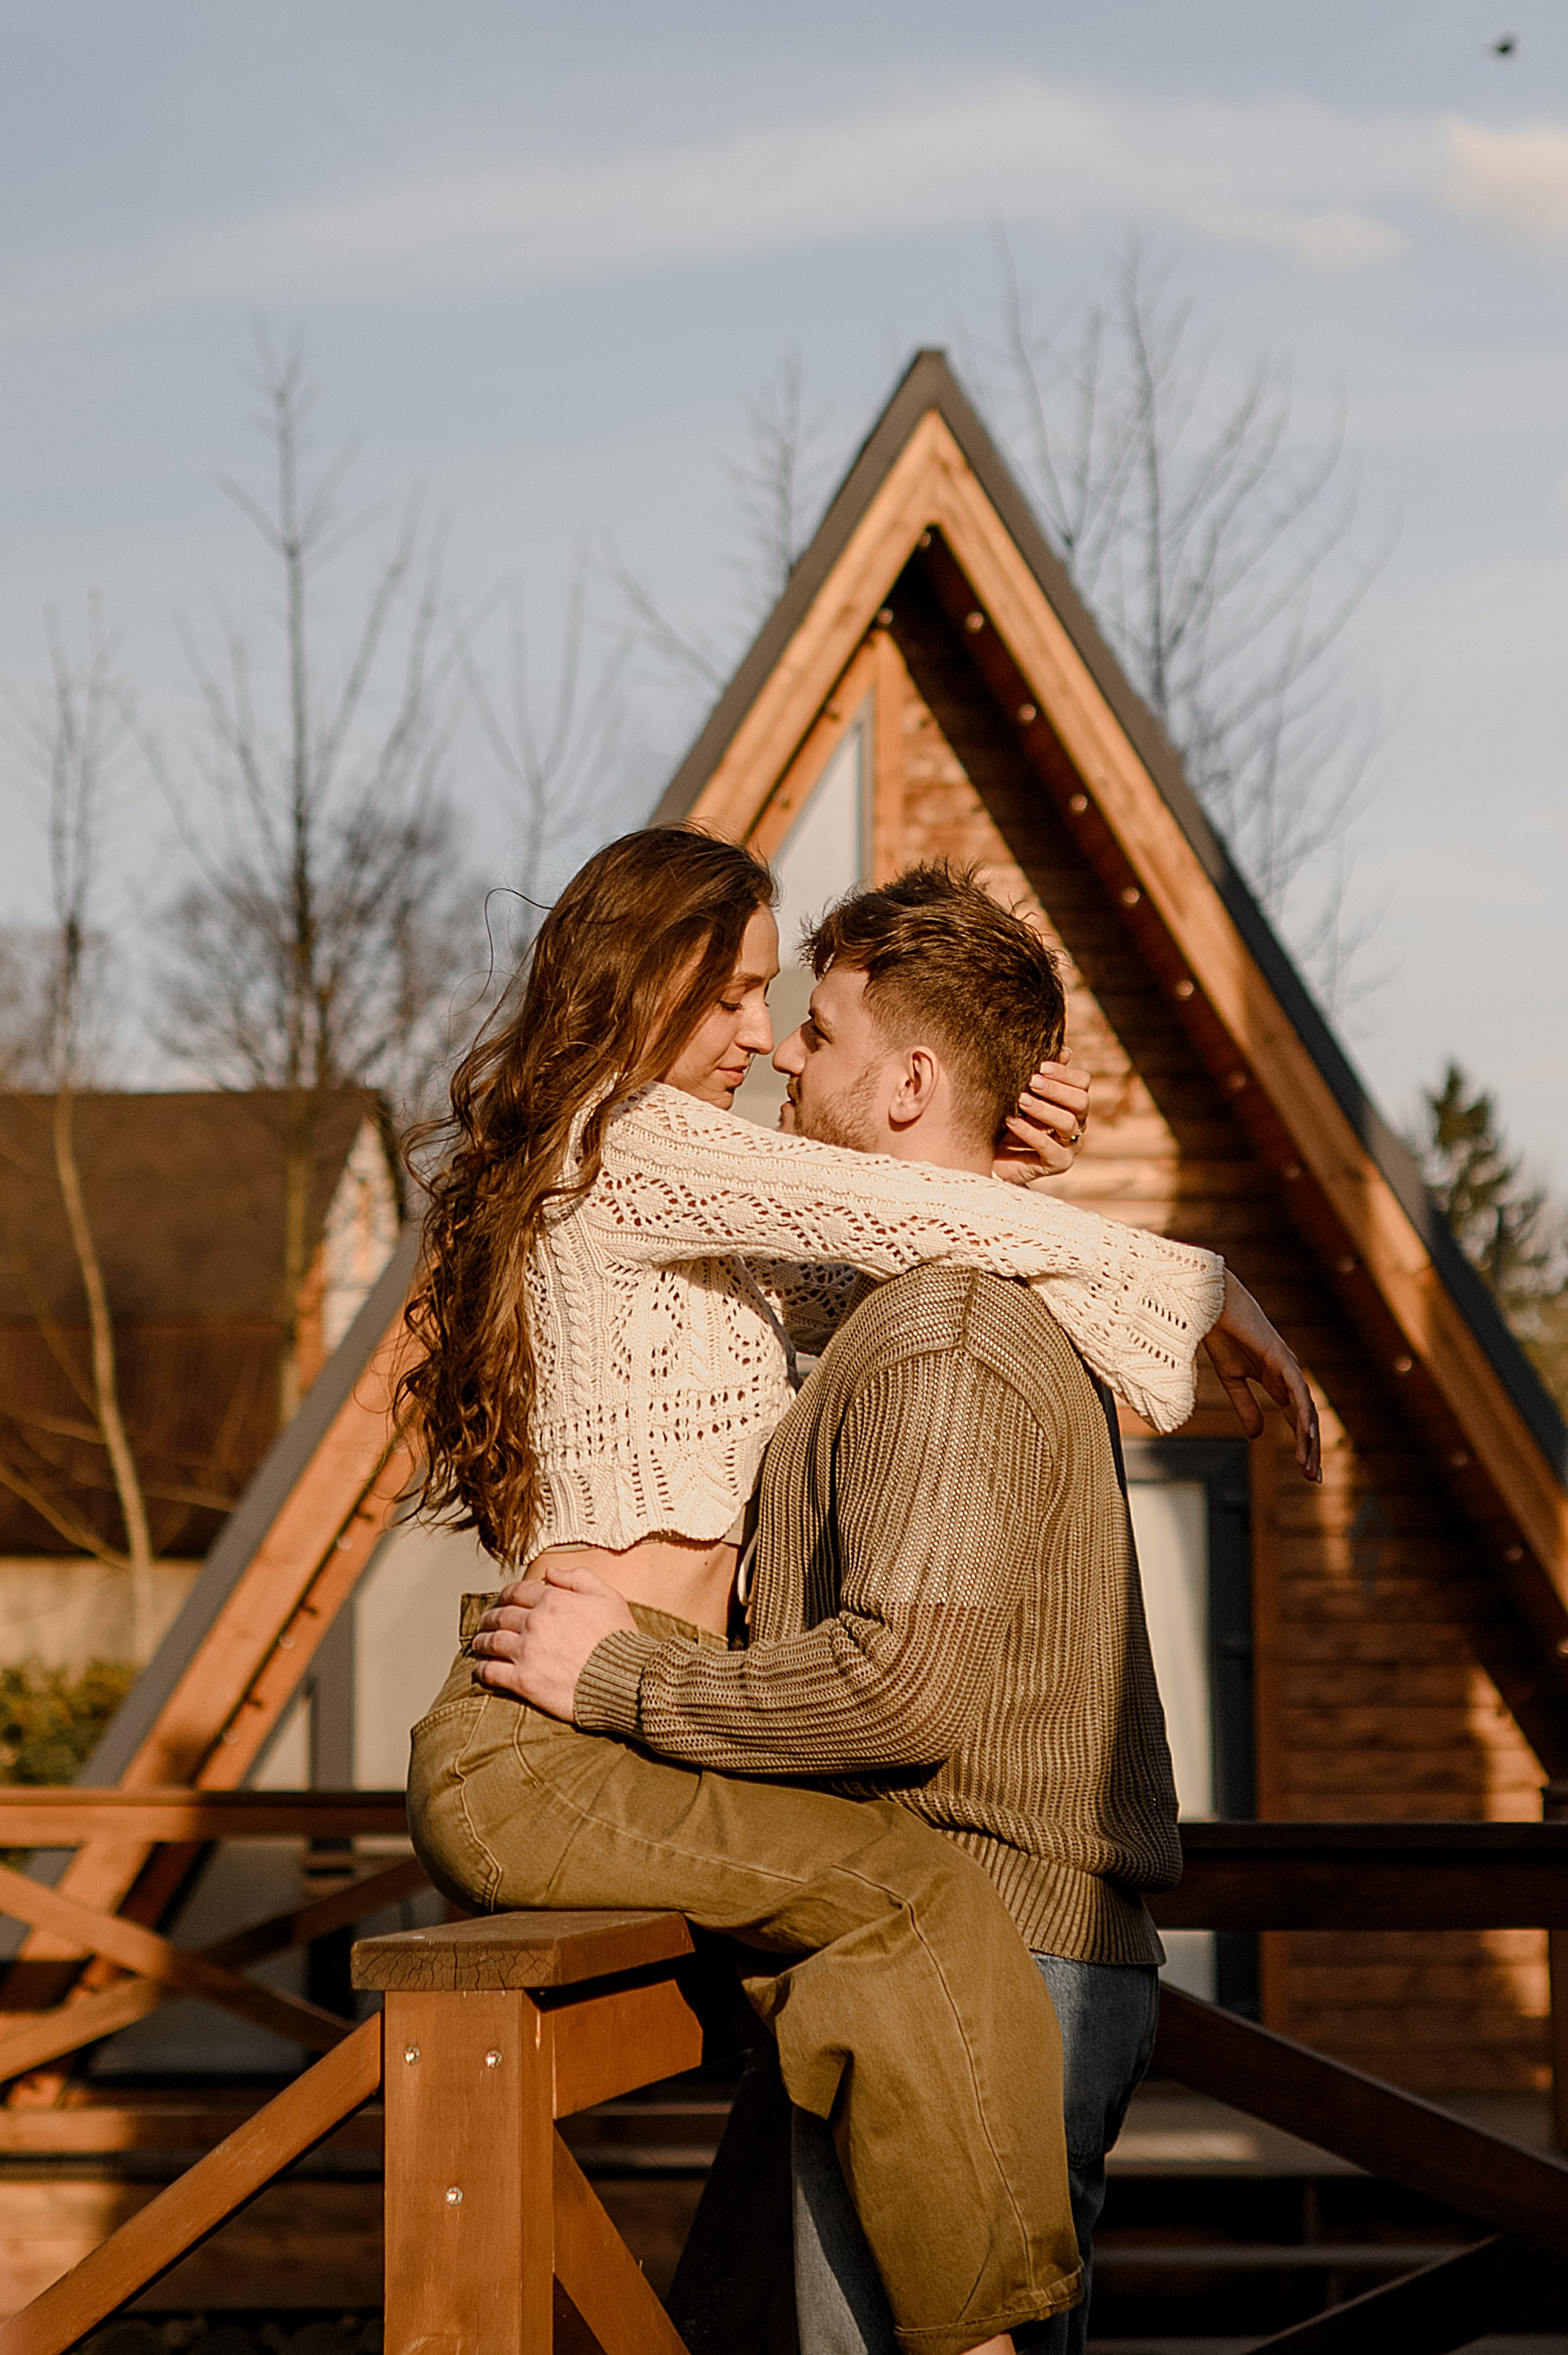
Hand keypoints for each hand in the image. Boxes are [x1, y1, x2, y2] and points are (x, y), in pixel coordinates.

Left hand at [470, 1561, 637, 1720]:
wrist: (625, 1681)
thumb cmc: (620, 1640)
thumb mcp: (609, 1597)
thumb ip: (579, 1577)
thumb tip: (552, 1571)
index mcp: (554, 1600)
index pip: (518, 1592)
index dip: (506, 1595)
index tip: (502, 1600)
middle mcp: (535, 1623)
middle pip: (499, 1616)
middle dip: (489, 1618)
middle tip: (486, 1623)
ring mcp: (527, 1652)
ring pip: (490, 1641)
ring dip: (481, 1641)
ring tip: (478, 1644)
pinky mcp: (523, 1681)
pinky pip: (491, 1672)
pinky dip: (481, 1669)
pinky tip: (480, 1669)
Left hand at [993, 1051, 1091, 1183]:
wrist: (996, 1156)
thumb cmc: (1012, 1119)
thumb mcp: (1025, 1095)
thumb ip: (1042, 1076)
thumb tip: (1063, 1051)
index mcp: (1073, 1103)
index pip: (1082, 1083)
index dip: (1065, 1073)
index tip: (1041, 1066)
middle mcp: (1077, 1123)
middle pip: (1081, 1102)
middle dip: (1056, 1090)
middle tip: (1032, 1081)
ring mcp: (1070, 1145)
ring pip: (1068, 1123)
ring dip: (1043, 1109)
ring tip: (1020, 1100)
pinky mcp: (1058, 1164)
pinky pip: (1049, 1148)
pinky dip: (1029, 1133)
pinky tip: (1012, 1121)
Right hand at [1203, 1270, 1321, 1481]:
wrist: (1210, 1305)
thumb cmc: (1220, 1334)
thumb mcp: (1231, 1380)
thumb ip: (1245, 1406)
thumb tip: (1258, 1436)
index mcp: (1276, 1380)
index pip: (1296, 1418)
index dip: (1302, 1445)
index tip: (1306, 1472)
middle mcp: (1287, 1375)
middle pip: (1305, 1418)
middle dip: (1309, 1449)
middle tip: (1313, 1478)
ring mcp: (1287, 1365)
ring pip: (1304, 1409)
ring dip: (1307, 1439)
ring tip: (1307, 1466)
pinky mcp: (1280, 1356)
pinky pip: (1296, 1390)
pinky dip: (1302, 1412)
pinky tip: (1305, 1434)